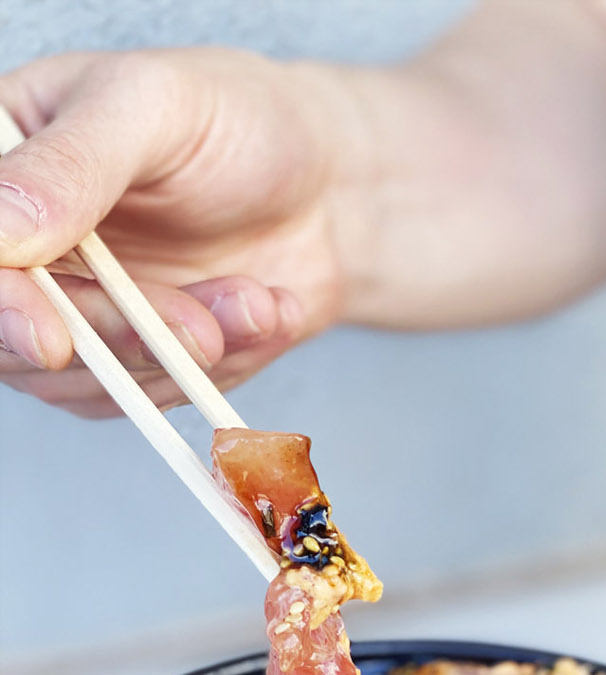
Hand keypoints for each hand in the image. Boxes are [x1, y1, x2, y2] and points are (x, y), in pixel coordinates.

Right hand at [1, 4, 605, 417]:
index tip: (48, 330)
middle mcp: (24, 251)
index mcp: (6, 166)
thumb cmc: (248, 124)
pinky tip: (258, 311)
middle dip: (112, 339)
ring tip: (249, 297)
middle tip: (193, 324)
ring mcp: (76, 315)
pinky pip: (151, 401)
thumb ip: (75, 164)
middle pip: (14, 334)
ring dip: (179, 352)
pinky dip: (215, 367)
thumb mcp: (155, 107)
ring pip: (84, 383)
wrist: (337, 194)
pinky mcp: (135, 368)